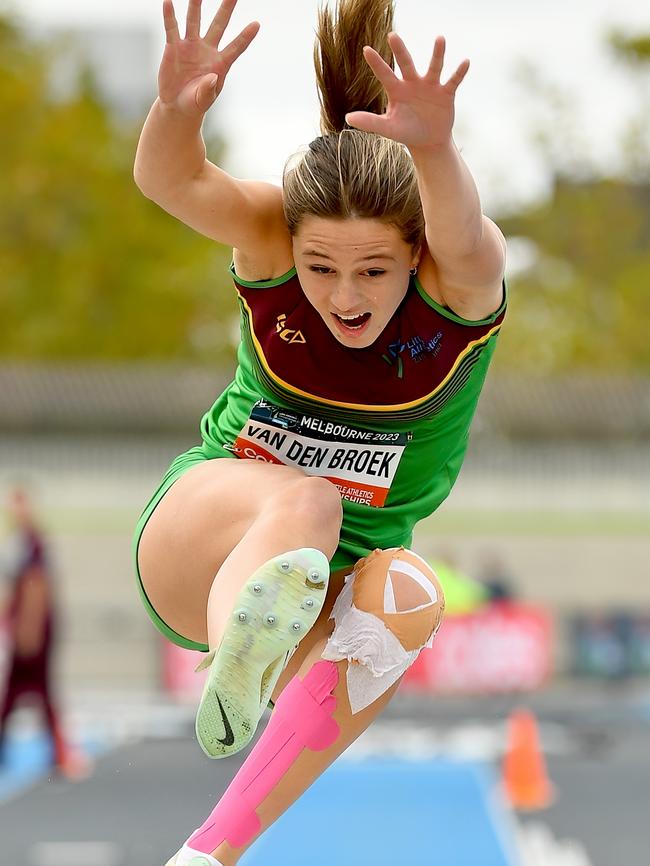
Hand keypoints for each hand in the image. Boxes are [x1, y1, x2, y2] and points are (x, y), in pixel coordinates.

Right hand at [158, 0, 258, 116]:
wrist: (177, 105)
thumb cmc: (195, 102)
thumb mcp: (203, 100)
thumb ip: (208, 90)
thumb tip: (211, 77)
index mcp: (220, 64)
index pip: (236, 48)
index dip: (245, 37)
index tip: (257, 24)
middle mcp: (207, 50)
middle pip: (219, 25)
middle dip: (226, 9)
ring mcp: (190, 46)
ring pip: (194, 21)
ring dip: (196, 5)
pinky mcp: (173, 47)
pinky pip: (172, 29)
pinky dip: (170, 16)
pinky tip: (168, 2)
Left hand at [345, 34, 468, 151]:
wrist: (428, 141)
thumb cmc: (405, 132)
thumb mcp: (387, 128)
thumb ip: (369, 122)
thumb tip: (348, 118)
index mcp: (397, 90)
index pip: (384, 74)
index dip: (376, 63)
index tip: (366, 49)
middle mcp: (413, 83)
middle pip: (406, 64)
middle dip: (400, 51)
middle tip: (392, 35)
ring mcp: (430, 86)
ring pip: (434, 67)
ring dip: (437, 54)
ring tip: (440, 39)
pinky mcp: (446, 93)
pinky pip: (453, 80)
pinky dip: (459, 72)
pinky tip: (465, 62)